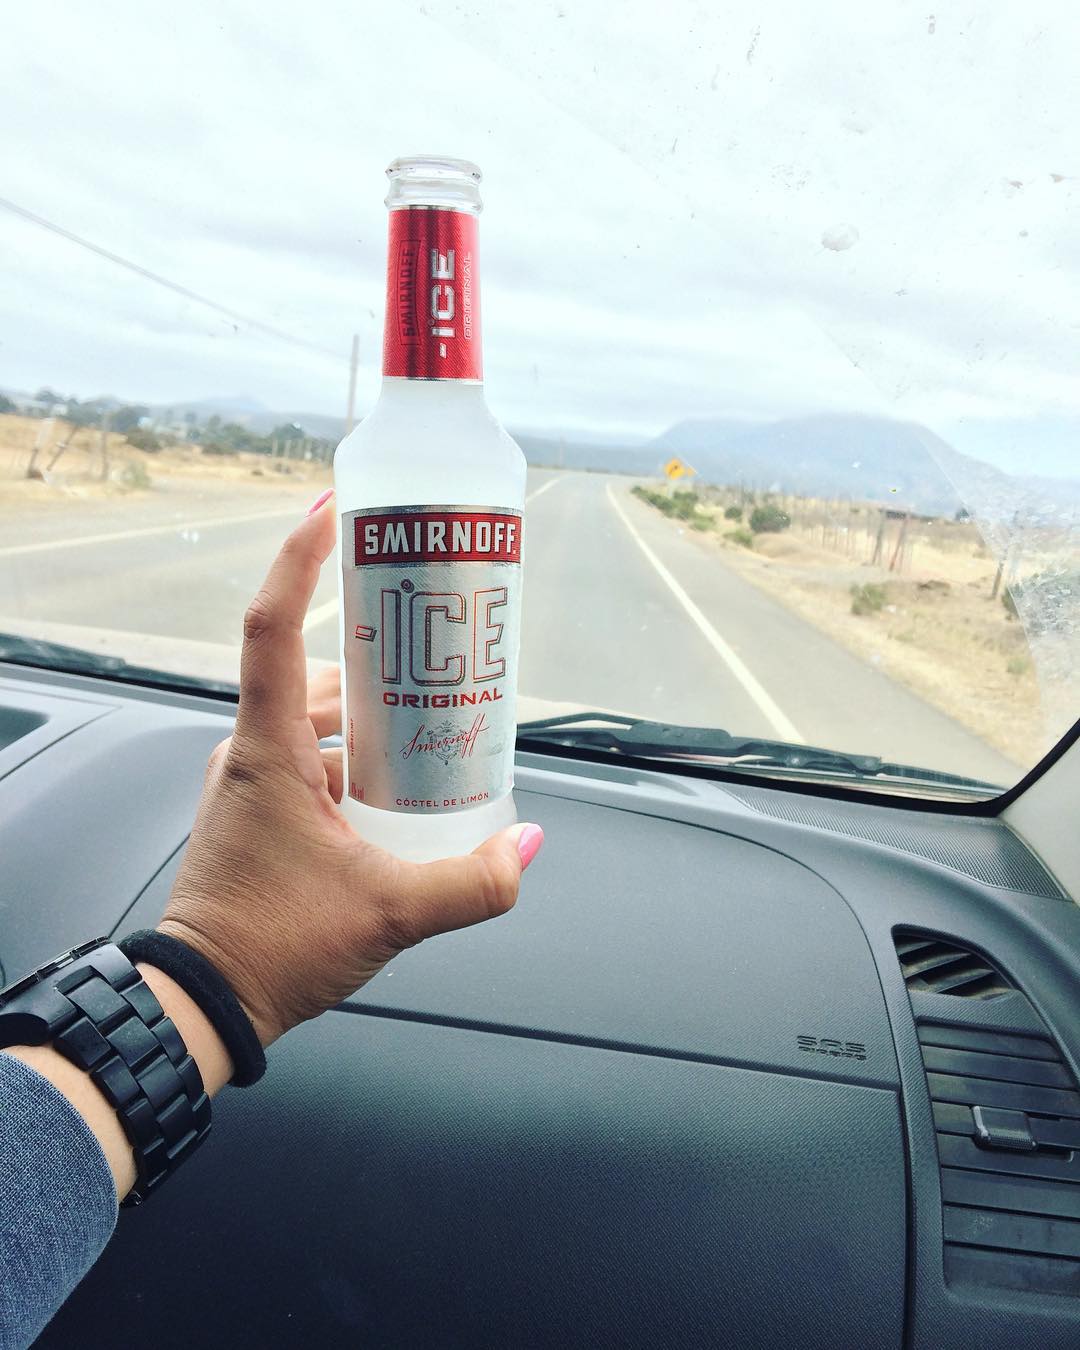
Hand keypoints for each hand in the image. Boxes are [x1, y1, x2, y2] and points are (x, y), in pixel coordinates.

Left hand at [156, 492, 541, 1046]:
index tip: (333, 512)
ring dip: (367, 717)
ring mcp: (249, 781)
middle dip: (377, 658)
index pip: (273, 629)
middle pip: (314, 672)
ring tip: (430, 721)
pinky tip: (398, 788)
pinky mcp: (256, 810)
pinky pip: (307, 758)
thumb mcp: (390, 913)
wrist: (203, 1001)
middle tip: (433, 645)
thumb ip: (471, 882)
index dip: (299, 560)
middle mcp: (250, 752)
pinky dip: (350, 757)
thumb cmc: (272, 947)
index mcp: (267, 750)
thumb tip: (527, 845)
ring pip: (313, 720)